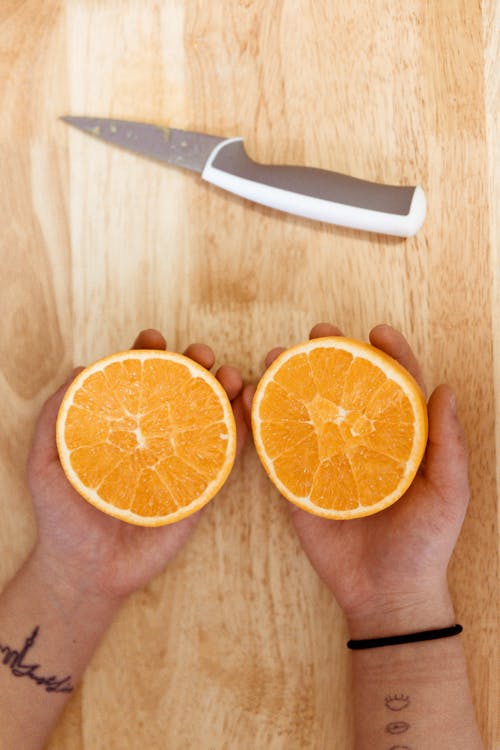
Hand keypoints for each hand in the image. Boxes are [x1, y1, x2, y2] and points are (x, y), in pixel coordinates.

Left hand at [27, 329, 247, 601]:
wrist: (87, 572)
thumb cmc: (62, 517)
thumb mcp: (44, 462)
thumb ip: (55, 417)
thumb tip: (79, 370)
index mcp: (123, 426)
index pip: (139, 380)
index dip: (148, 354)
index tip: (153, 338)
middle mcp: (155, 437)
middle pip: (180, 389)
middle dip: (194, 363)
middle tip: (200, 353)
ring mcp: (180, 461)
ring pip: (210, 415)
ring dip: (226, 388)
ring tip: (232, 375)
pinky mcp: (201, 489)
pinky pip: (226, 455)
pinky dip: (242, 430)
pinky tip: (248, 410)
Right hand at [243, 323, 469, 635]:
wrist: (386, 593)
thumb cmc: (426, 543)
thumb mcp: (448, 492)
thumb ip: (449, 443)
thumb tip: (446, 388)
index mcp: (399, 440)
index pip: (394, 387)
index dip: (388, 354)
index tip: (377, 331)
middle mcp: (360, 443)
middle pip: (344, 389)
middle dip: (330, 356)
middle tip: (318, 334)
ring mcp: (326, 461)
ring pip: (307, 411)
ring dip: (290, 380)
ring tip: (276, 356)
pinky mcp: (299, 484)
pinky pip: (279, 449)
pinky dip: (264, 422)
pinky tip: (253, 398)